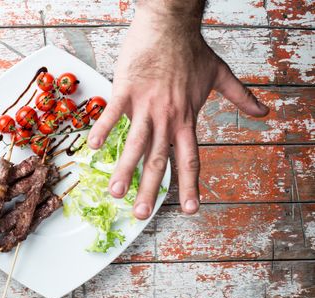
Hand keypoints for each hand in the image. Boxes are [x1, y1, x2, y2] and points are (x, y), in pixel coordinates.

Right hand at [88, 1, 268, 218]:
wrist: (171, 23)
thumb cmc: (191, 49)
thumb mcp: (220, 75)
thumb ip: (241, 98)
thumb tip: (263, 113)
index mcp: (186, 118)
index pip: (189, 159)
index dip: (189, 186)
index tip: (189, 210)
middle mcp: (167, 117)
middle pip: (157, 160)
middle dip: (149, 190)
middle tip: (140, 215)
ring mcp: (146, 104)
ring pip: (134, 142)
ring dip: (124, 170)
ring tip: (115, 193)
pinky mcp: (126, 88)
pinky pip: (113, 113)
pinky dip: (102, 129)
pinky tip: (93, 148)